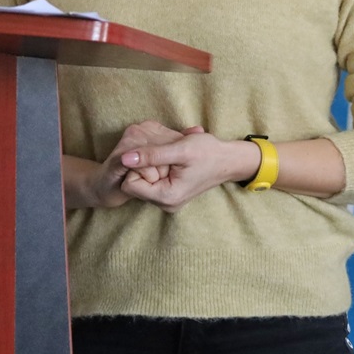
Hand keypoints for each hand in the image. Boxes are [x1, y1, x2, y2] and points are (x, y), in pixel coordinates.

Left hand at [119, 131, 258, 212]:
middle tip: (161, 153)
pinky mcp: (171, 195)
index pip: (129, 184)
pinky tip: (170, 160)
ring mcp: (168, 202)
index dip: (135, 166)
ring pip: (142, 183)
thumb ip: (152, 154)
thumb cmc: (209, 152)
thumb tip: (124, 158)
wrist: (230, 160)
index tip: (151, 153)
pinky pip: (152, 183)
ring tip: (168, 155)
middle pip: (135, 185)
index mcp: (167, 196)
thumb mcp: (180, 149)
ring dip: (150, 167)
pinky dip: (157, 170)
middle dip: (143, 167)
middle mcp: (166, 204)